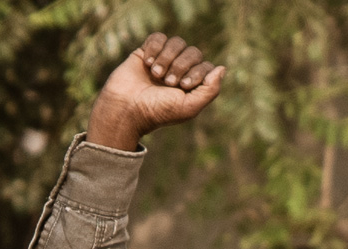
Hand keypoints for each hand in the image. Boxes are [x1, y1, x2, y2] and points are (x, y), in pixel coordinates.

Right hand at [87, 34, 224, 152]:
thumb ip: (210, 90)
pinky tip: (147, 63)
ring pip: (177, 42)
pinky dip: (155, 48)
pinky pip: (158, 37)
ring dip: (167, 58)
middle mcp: (179, 71)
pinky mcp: (146, 52)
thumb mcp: (189, 107)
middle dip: (181, 65)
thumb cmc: (156, 112)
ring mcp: (163, 60)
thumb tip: (222, 68)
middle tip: (167, 82)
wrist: (125, 109)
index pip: (206, 66)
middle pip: (193, 52)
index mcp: (191, 85)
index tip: (183, 86)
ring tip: (155, 74)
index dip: (197, 72)